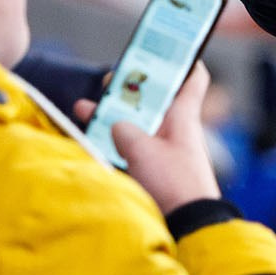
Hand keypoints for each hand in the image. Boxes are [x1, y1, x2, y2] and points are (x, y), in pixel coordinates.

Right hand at [96, 63, 221, 212]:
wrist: (187, 225)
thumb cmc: (173, 183)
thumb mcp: (141, 150)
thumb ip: (123, 130)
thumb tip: (115, 126)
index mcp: (182, 116)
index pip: (192, 79)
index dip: (183, 61)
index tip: (167, 49)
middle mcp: (176, 130)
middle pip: (153, 101)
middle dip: (128, 90)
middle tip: (107, 83)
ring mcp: (166, 151)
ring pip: (139, 124)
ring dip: (114, 117)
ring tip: (83, 109)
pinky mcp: (156, 171)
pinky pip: (133, 148)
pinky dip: (113, 142)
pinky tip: (90, 140)